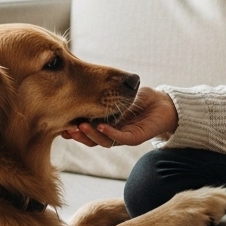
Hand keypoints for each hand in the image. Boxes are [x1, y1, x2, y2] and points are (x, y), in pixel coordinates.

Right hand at [60, 87, 177, 147]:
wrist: (164, 103)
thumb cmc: (140, 97)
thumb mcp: (116, 92)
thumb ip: (100, 93)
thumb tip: (79, 84)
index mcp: (105, 125)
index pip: (86, 131)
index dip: (74, 130)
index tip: (61, 125)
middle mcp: (112, 134)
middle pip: (92, 140)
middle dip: (79, 136)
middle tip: (67, 129)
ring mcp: (124, 137)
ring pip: (104, 141)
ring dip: (91, 135)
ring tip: (80, 127)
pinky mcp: (136, 138)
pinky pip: (121, 138)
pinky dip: (110, 133)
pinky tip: (101, 126)